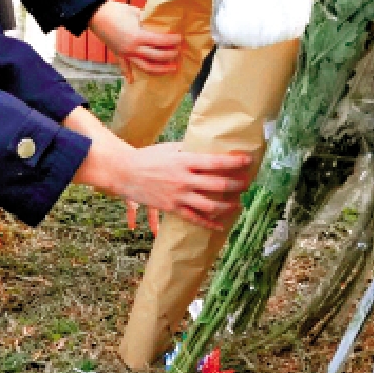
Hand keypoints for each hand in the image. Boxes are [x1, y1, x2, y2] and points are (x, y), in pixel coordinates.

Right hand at [75, 136, 252, 231]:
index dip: (234, 163)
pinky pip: (195, 218)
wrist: (125, 172)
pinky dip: (210, 223)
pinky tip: (221, 225)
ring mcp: (179, 196)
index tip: (248, 161)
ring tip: (238, 203)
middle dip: (237, 185)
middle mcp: (184, 179)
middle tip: (247, 183)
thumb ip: (190, 149)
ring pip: (210, 205)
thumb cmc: (149, 156)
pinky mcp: (172, 208)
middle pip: (218, 185)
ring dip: (228, 206)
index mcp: (185, 161)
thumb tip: (210, 148)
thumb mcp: (171, 147)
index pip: (216, 162)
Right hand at [89, 1, 180, 75]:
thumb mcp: (136, 13)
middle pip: (156, 57)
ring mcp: (125, 54)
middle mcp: (133, 49)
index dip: (173, 41)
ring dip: (159, 69)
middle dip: (170, 56)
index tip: (180, 39)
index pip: (161, 42)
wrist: (96, 14)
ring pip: (145, 67)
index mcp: (138, 37)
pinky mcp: (118, 54)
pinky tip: (132, 81)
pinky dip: (128, 74)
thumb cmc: (117, 10)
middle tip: (178, 52)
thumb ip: (148, 20)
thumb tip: (160, 22)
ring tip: (171, 69)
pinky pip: (124, 67)